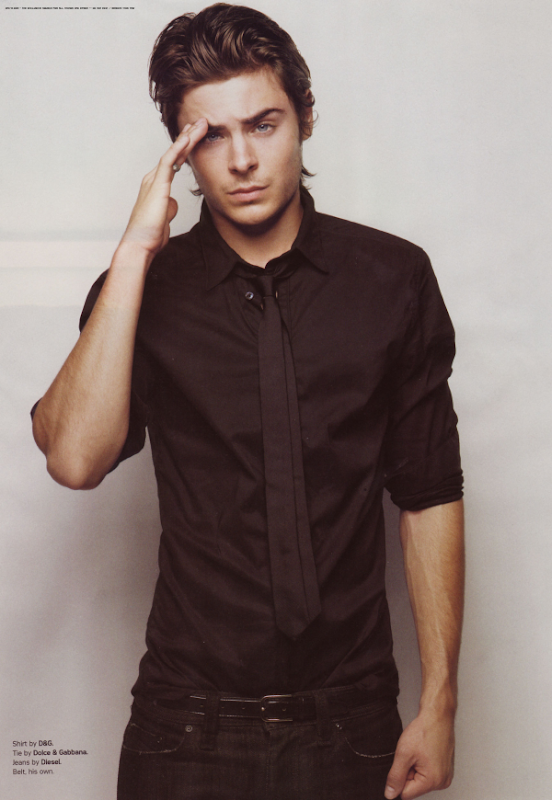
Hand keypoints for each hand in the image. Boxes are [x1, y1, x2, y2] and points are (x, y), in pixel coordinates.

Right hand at [120, 117, 207, 257]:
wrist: (140, 243)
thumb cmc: (150, 235)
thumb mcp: (165, 219)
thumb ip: (170, 208)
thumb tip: (174, 203)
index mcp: (157, 186)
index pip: (174, 162)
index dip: (186, 149)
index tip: (198, 137)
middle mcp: (154, 179)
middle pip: (174, 153)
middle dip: (189, 137)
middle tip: (202, 123)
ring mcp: (154, 180)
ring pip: (173, 153)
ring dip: (188, 137)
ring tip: (201, 124)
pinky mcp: (157, 185)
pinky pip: (168, 161)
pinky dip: (179, 148)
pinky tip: (189, 137)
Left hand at [384, 709, 454, 798]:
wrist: (437, 716)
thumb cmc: (424, 731)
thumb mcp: (403, 754)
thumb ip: (395, 777)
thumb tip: (390, 794)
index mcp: (433, 781)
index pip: (406, 793)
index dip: (400, 778)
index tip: (405, 762)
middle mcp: (442, 782)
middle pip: (414, 787)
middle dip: (409, 772)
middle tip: (413, 755)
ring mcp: (445, 776)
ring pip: (420, 780)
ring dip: (416, 768)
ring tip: (419, 752)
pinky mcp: (446, 769)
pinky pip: (428, 774)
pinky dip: (423, 764)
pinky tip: (425, 752)